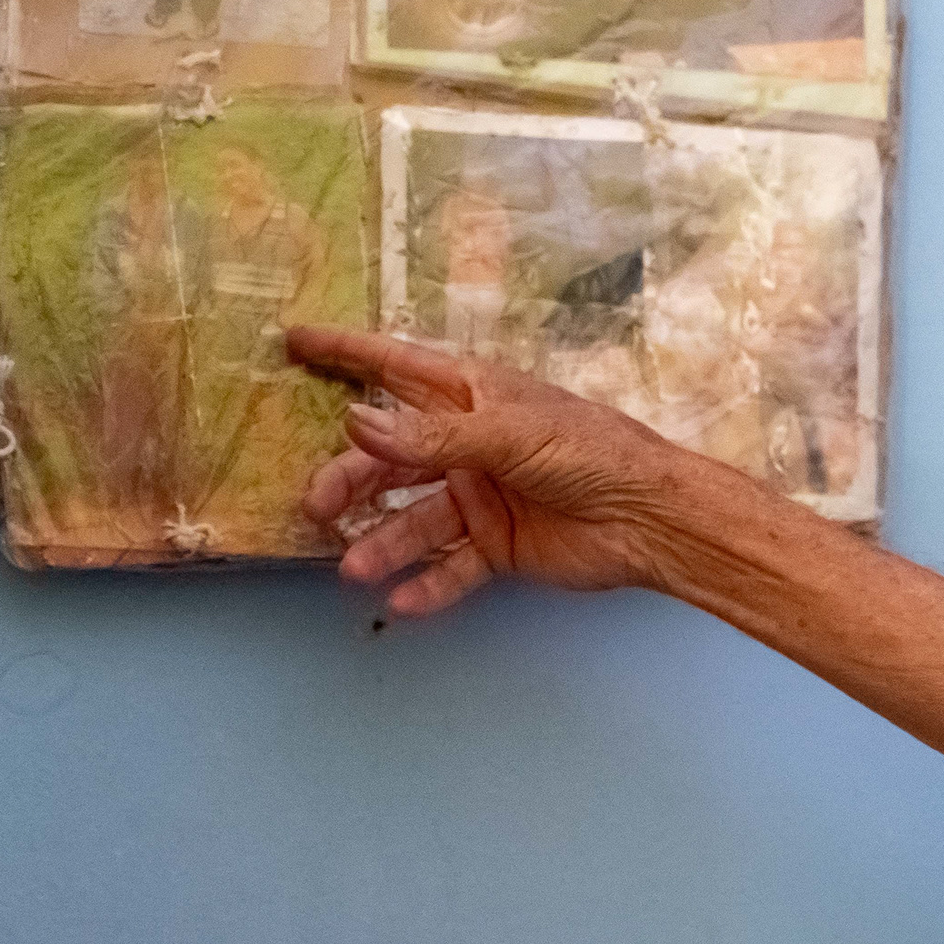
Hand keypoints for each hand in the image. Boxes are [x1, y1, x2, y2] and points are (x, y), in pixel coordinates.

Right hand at [288, 328, 686, 616]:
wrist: (651, 518)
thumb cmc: (590, 453)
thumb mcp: (507, 433)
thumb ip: (431, 434)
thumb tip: (356, 420)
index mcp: (473, 396)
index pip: (397, 367)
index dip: (346, 353)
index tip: (293, 341)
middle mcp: (469, 443)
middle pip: (391, 459)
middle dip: (349, 480)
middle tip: (317, 506)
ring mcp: (481, 496)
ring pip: (414, 519)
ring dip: (384, 543)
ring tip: (355, 567)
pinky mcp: (498, 545)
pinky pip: (452, 566)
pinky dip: (428, 584)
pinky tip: (403, 601)